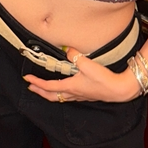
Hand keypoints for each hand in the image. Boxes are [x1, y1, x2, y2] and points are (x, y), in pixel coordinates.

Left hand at [24, 48, 141, 103]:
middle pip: (52, 96)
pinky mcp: (86, 95)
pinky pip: (69, 96)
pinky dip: (61, 93)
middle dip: (39, 92)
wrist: (119, 90)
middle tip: (31, 87)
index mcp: (71, 86)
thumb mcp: (88, 65)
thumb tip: (67, 50)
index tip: (27, 79)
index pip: (49, 86)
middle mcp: (73, 93)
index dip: (36, 83)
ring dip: (49, 93)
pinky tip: (64, 89)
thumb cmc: (104, 80)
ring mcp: (80, 96)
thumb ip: (75, 56)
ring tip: (43, 89)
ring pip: (60, 97)